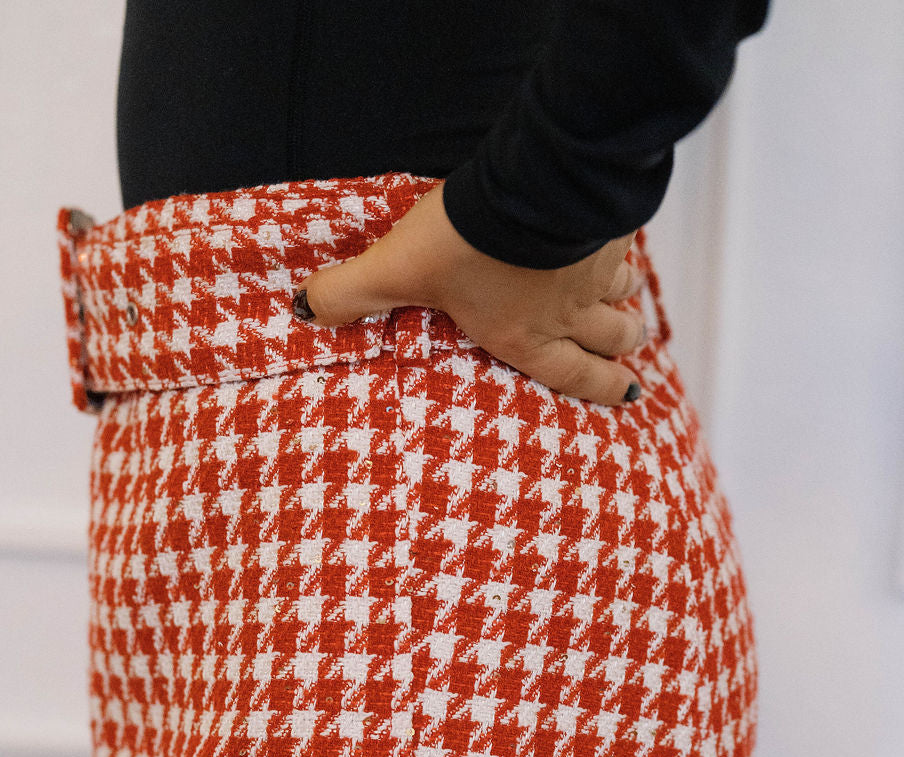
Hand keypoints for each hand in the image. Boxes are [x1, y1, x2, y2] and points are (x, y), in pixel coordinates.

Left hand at [293, 181, 645, 405]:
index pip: (576, 376)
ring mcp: (597, 268)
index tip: (626, 396)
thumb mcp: (398, 270)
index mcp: (526, 336)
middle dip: (622, 348)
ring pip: (627, 293)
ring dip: (628, 298)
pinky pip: (628, 242)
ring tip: (627, 297)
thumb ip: (351, 294)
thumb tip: (304, 313)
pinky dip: (625, 245)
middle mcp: (570, 312)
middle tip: (627, 349)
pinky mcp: (611, 224)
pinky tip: (617, 235)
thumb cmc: (467, 241)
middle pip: (615, 339)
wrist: (529, 184)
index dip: (602, 390)